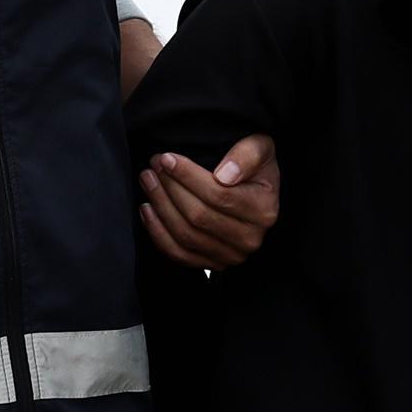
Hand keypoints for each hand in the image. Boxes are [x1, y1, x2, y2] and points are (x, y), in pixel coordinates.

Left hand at [139, 134, 280, 270]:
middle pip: (199, 216)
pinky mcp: (213, 264)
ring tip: (148, 182)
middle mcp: (250, 238)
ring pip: (186, 235)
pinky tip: (147, 210)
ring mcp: (231, 256)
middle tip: (153, 167)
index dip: (188, 176)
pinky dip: (158, 233)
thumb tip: (224, 175)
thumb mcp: (260, 148)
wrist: (257, 192)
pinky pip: (179, 254)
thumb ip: (247, 154)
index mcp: (263, 210)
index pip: (218, 194)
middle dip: (169, 189)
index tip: (166, 158)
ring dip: (160, 207)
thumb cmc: (253, 167)